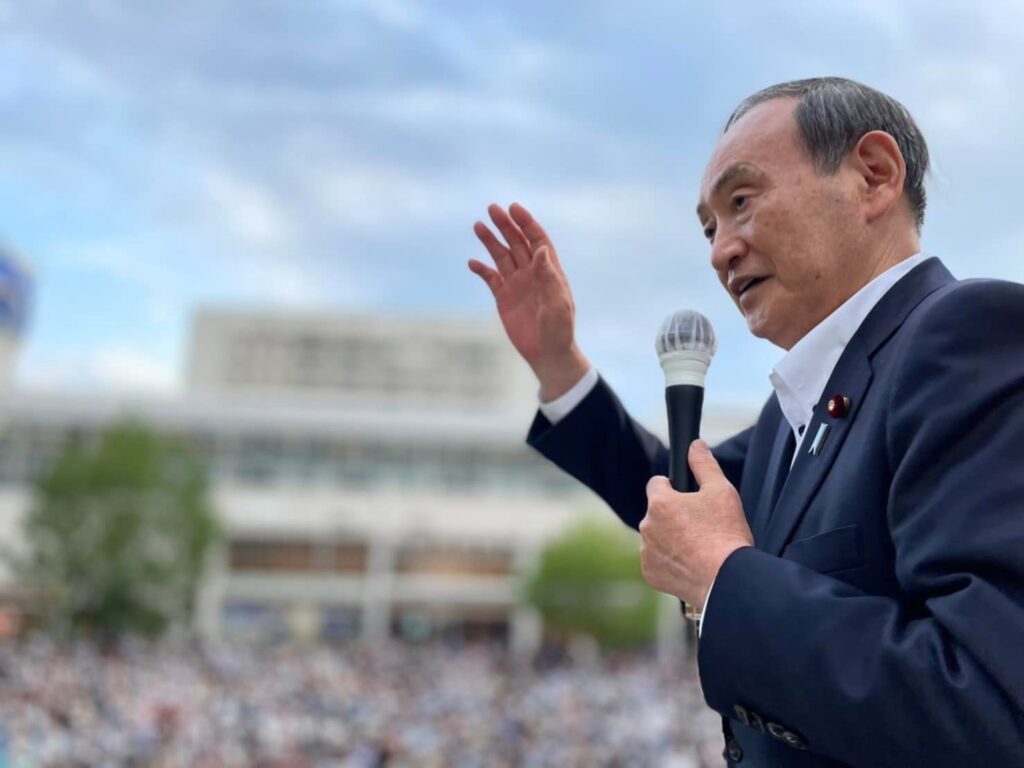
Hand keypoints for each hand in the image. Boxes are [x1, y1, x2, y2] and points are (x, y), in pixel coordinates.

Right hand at [470, 203, 589, 400]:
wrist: (548, 354)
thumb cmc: (559, 331)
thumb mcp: (557, 304)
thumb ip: (549, 277)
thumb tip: (540, 250)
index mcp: (549, 271)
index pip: (537, 240)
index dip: (527, 223)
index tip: (514, 208)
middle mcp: (532, 273)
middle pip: (518, 243)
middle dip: (506, 225)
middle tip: (492, 209)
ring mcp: (517, 284)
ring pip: (502, 256)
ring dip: (491, 241)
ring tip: (478, 225)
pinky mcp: (504, 298)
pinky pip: (491, 278)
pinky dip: (481, 269)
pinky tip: (472, 262)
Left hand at [640, 439, 753, 606]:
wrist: (727, 580)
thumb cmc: (725, 534)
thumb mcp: (721, 491)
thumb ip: (704, 464)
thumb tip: (695, 445)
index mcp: (660, 503)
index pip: (657, 484)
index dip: (673, 488)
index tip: (688, 498)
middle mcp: (647, 526)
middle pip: (657, 512)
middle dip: (674, 516)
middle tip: (700, 526)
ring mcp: (646, 552)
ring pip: (656, 537)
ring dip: (670, 539)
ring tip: (698, 547)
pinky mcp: (650, 574)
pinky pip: (657, 561)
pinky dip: (670, 562)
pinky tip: (690, 564)